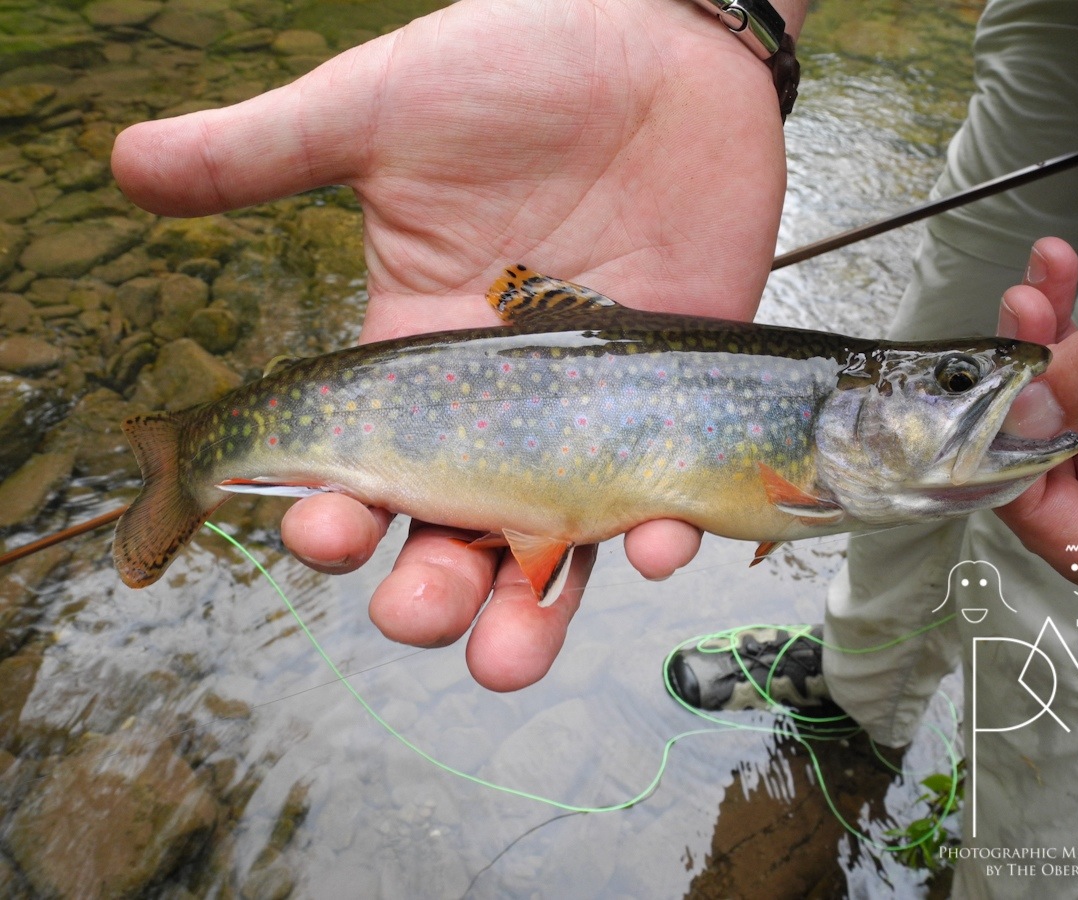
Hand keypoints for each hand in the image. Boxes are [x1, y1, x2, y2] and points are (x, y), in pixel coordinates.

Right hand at [111, 0, 804, 688]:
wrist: (660, 44)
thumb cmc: (520, 66)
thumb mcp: (382, 109)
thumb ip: (267, 150)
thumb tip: (126, 164)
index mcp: (413, 354)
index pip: (357, 466)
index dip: (331, 514)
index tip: (324, 530)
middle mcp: (496, 406)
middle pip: (448, 539)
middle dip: (426, 595)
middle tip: (417, 612)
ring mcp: (589, 416)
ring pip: (553, 552)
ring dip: (529, 615)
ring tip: (507, 654)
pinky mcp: (672, 404)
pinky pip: (664, 496)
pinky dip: (660, 531)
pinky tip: (654, 541)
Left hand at [995, 237, 1077, 585]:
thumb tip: (1025, 414)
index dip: (1029, 499)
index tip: (991, 428)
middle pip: (1071, 482)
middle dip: (1023, 406)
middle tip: (1009, 342)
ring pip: (1073, 418)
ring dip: (1041, 353)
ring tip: (1035, 292)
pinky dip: (1072, 324)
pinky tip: (1055, 270)